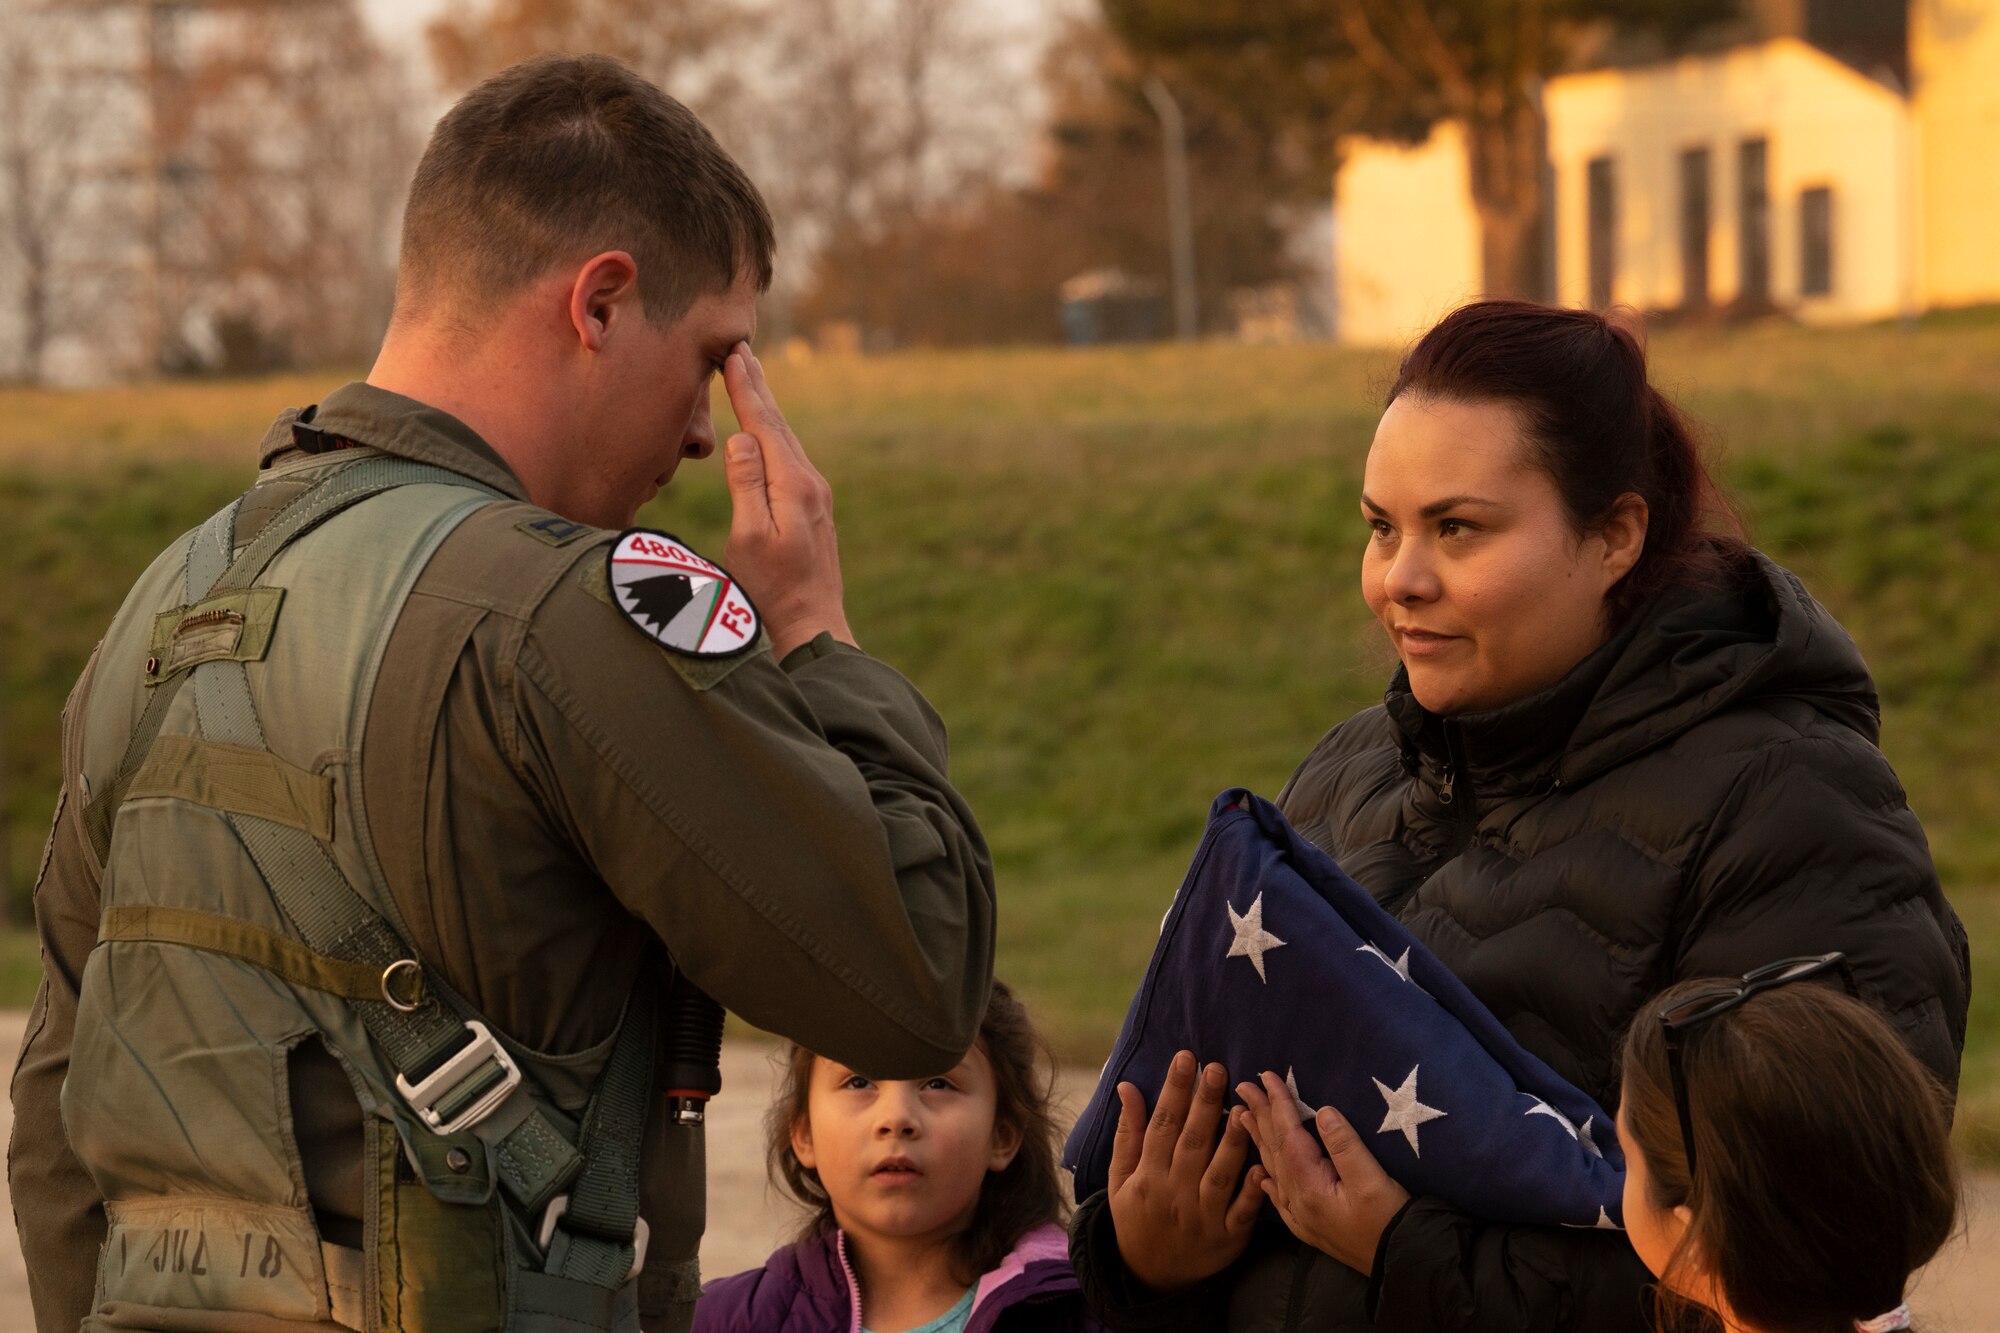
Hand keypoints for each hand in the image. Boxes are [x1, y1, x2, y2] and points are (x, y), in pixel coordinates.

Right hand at [720, 344, 855, 657]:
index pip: (765, 425)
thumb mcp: (750, 539)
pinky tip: (767, 433)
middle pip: (779, 426)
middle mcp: (811, 485)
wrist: (812, 629)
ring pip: (787, 441)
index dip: (746, 390)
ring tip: (752, 379)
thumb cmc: (771, 591)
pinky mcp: (813, 512)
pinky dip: (774, 435)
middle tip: (742, 351)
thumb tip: (742, 438)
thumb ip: (747, 486)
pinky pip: (789, 459)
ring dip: (767, 408)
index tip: (734, 355)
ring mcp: (816, 498)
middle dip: (758, 388)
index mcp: (794, 486)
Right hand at [1107, 1050, 1265, 1294]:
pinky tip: (1263, 1164)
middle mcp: (1175, 1194)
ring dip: (1233, 1140)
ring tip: (1244, 1106)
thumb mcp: (1120, 1178)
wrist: (1152, 1277)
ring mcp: (1204, 1217)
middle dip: (1205, 1103)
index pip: (1162, 1125)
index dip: (1174, 1090)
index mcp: (1147, 1176)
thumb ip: (1128, 1133)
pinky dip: (1252, 1188)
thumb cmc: (1136, 1216)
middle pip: (1192, 1142)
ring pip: (1220, 1173)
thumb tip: (1128, 1087)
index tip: (1186, 1059)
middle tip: (1217, 1068)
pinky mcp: (1229, 1237)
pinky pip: (1243, 1210)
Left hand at [1238, 1071, 1409, 1274]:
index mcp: (1310, 1185)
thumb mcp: (1373, 1180)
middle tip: (1244, 1088)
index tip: (1265, 1076)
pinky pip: (1278, 1197)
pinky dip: (1267, 1179)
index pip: (1288, 1134)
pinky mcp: (1310, 1228)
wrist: (1401, 1266)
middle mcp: (1297, 1200)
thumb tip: (1323, 1112)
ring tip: (1242, 1117)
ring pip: (1272, 1169)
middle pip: (1273, 1149)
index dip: (1277, 1103)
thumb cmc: (1390, 1221)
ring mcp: (1301, 1216)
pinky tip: (1259, 1173)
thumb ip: (1345, 1146)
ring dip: (1258, 1141)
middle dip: (1259, 1116)